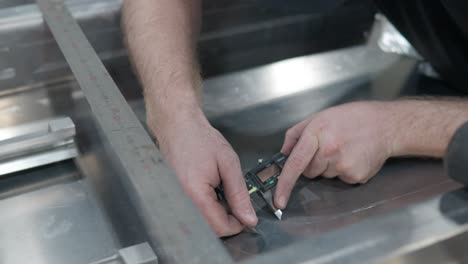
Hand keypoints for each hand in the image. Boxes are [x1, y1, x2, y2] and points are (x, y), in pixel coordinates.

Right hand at [149, 108, 257, 236]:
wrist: (177, 126)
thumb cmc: (198, 139)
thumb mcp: (228, 164)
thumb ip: (239, 194)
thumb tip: (249, 218)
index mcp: (195, 194)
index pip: (220, 227)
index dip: (238, 224)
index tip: (246, 215)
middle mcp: (181, 202)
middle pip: (210, 228)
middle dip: (227, 219)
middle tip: (235, 199)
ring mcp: (175, 201)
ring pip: (202, 222)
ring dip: (216, 213)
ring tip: (221, 189)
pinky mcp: (173, 199)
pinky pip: (193, 212)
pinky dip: (206, 206)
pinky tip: (210, 189)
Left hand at [275, 101, 393, 208]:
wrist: (385, 125)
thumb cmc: (351, 118)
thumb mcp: (318, 117)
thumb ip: (295, 134)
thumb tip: (283, 154)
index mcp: (317, 133)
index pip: (295, 163)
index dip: (284, 183)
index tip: (278, 200)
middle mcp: (329, 150)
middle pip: (308, 172)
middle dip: (313, 163)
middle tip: (330, 146)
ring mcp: (344, 165)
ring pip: (324, 176)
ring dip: (329, 166)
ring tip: (344, 148)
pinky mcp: (355, 176)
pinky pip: (340, 179)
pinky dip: (343, 171)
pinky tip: (353, 156)